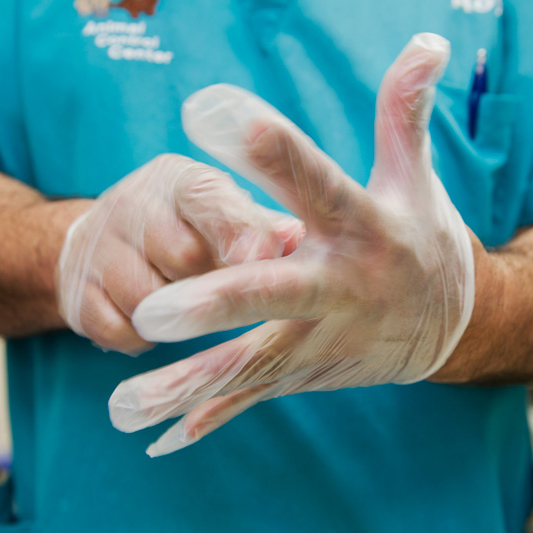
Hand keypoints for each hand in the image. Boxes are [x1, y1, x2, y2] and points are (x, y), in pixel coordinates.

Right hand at [57, 155, 302, 353]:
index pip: (210, 199)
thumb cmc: (185, 230)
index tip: (264, 259)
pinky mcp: (74, 291)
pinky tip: (151, 319)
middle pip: (182, 256)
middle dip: (207, 282)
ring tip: (180, 299)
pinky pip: (119, 329)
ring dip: (174, 313)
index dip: (239, 229)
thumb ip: (260, 226)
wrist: (102, 242)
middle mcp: (131, 203)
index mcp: (179, 180)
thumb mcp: (223, 214)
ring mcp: (95, 246)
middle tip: (217, 286)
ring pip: (149, 300)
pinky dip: (142, 336)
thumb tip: (295, 237)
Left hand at [109, 33, 474, 454]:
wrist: (448, 323)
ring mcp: (317, 342)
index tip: (211, 112)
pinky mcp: (304, 372)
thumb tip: (426, 40)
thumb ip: (405, 113)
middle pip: (273, 295)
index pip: (314, 181)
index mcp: (361, 229)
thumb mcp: (415, 177)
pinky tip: (157, 438)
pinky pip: (251, 397)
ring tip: (123, 405)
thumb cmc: (420, 238)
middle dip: (217, 303)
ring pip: (248, 365)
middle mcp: (336, 291)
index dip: (270, 149)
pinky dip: (206, 417)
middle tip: (152, 312)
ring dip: (187, 385)